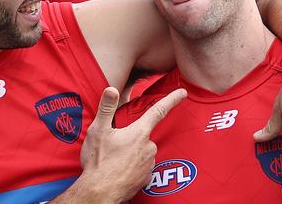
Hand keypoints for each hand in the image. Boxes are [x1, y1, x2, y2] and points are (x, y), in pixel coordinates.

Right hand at [79, 87, 186, 202]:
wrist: (100, 192)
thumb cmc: (99, 161)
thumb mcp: (98, 130)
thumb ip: (106, 108)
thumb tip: (112, 89)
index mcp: (139, 132)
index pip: (158, 111)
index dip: (171, 99)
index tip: (182, 92)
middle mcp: (149, 147)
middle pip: (143, 135)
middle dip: (131, 137)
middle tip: (113, 145)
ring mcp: (149, 164)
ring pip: (142, 151)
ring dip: (132, 152)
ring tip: (114, 159)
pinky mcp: (147, 178)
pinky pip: (142, 166)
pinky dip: (132, 166)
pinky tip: (120, 169)